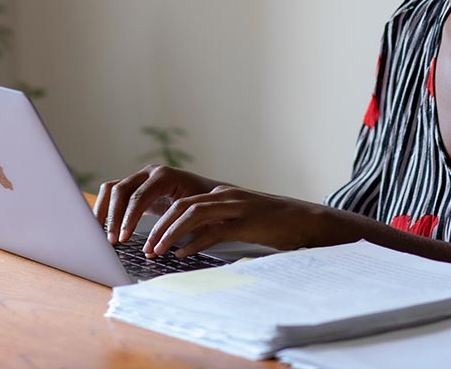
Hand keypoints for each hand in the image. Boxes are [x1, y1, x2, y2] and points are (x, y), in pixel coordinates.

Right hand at [93, 164, 214, 244]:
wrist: (210, 194)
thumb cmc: (205, 206)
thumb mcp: (195, 215)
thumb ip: (176, 227)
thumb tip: (157, 249)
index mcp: (165, 176)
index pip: (139, 196)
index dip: (129, 218)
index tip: (123, 238)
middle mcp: (150, 173)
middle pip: (121, 190)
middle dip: (113, 217)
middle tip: (112, 241)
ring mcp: (140, 178)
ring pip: (112, 190)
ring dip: (104, 212)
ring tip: (102, 235)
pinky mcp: (134, 187)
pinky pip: (112, 194)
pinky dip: (104, 209)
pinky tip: (102, 227)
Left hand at [141, 185, 335, 257]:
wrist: (304, 220)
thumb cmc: (272, 224)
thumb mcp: (239, 220)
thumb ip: (216, 224)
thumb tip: (188, 241)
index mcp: (222, 195)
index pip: (182, 203)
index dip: (162, 220)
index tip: (149, 239)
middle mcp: (226, 197)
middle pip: (182, 206)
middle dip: (160, 227)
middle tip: (146, 246)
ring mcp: (236, 208)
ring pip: (193, 215)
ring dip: (171, 233)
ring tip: (157, 251)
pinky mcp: (247, 223)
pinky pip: (214, 231)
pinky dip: (195, 243)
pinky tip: (182, 254)